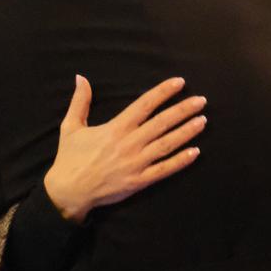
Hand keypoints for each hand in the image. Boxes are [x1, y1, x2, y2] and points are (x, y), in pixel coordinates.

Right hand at [43, 75, 206, 223]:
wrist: (68, 192)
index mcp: (115, 128)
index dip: (163, 92)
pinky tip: (195, 152)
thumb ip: (80, 101)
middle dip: (183, 110)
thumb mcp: (71, 127)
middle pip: (161, 123)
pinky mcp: (138, 182)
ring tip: (203, 120)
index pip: (144, 105)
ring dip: (186, 132)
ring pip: (166, 145)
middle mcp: (128, 144)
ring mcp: (135, 164)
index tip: (179, 82)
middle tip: (201, 100)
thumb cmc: (70, 159)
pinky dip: (180, 161)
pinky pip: (163, 170)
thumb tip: (81, 78)